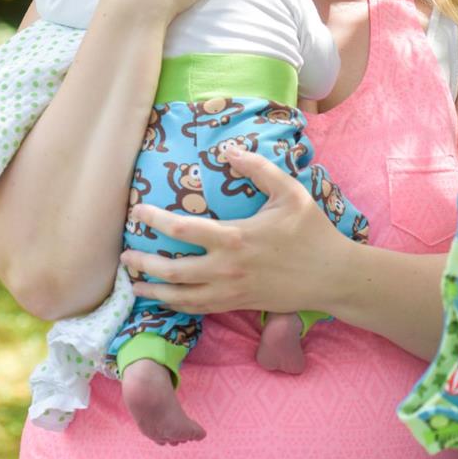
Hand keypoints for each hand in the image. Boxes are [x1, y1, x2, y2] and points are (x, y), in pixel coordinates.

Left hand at [123, 146, 356, 315]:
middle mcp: (226, 268)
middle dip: (143, 263)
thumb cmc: (312, 232)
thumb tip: (228, 149)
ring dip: (153, 289)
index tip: (136, 212)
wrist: (332, 276)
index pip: (181, 229)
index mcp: (234, 238)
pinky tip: (165, 298)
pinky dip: (176, 305)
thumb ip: (258, 169)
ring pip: (180, 296)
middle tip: (125, 255)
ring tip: (135, 281)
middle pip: (171, 270)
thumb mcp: (290, 192)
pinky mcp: (237, 304)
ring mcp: (230, 291)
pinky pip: (198, 309)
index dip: (153, 220)